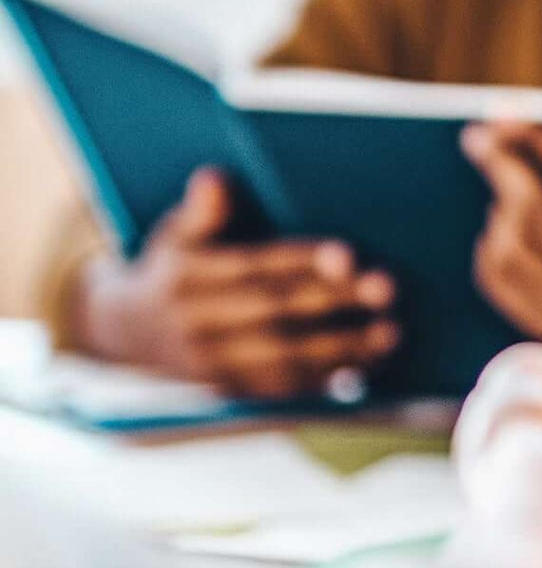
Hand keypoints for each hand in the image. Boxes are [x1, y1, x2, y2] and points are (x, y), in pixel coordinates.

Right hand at [70, 169, 397, 399]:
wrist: (126, 331)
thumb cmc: (172, 268)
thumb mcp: (175, 234)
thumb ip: (201, 211)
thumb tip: (215, 178)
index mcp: (189, 278)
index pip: (254, 267)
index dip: (301, 261)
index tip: (347, 254)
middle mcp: (199, 322)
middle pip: (277, 311)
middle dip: (335, 300)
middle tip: (386, 287)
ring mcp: (213, 362)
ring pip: (283, 357)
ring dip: (341, 348)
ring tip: (389, 333)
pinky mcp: (228, 389)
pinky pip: (280, 388)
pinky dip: (324, 380)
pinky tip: (366, 365)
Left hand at [463, 85, 541, 364]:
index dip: (535, 139)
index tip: (504, 114)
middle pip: (533, 210)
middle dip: (500, 166)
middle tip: (478, 138)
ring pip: (510, 248)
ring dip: (497, 210)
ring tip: (503, 193)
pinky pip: (501, 284)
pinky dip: (491, 250)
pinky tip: (502, 233)